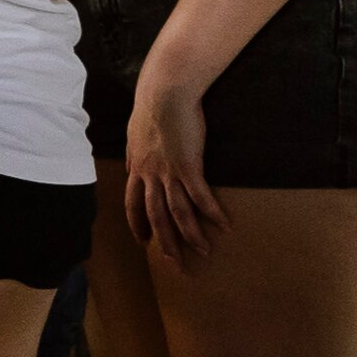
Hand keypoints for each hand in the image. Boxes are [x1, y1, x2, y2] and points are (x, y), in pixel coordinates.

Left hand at [123, 72, 221, 265]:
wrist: (163, 94)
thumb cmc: (152, 109)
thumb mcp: (135, 135)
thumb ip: (135, 153)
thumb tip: (132, 164)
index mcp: (136, 169)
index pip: (134, 205)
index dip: (138, 225)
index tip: (144, 241)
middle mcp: (150, 176)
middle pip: (156, 217)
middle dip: (165, 242)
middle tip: (175, 261)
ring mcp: (168, 173)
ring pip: (177, 212)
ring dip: (191, 234)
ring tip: (202, 250)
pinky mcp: (188, 166)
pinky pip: (200, 196)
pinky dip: (212, 212)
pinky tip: (224, 224)